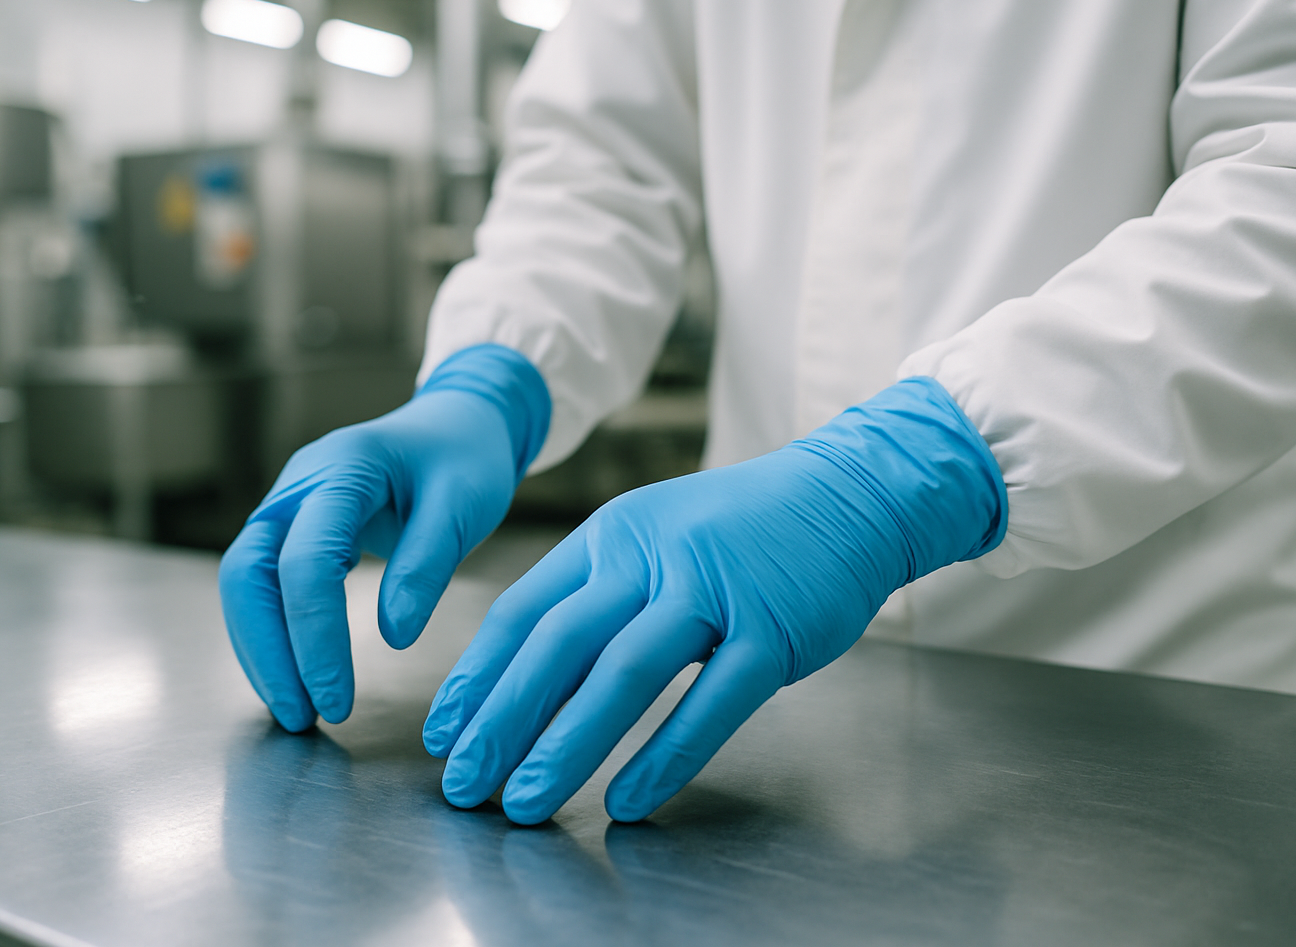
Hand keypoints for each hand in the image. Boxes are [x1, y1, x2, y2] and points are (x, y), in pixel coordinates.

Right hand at [218, 344, 550, 731]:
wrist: (459, 422)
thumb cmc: (463, 457)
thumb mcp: (462, 505)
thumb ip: (426, 566)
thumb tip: (394, 635)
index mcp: (341, 469)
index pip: (305, 562)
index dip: (315, 636)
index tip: (338, 698)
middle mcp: (297, 486)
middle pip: (248, 576)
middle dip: (268, 653)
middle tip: (301, 718)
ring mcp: (287, 506)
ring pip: (245, 585)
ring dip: (263, 650)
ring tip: (297, 712)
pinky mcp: (292, 530)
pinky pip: (265, 586)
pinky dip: (274, 634)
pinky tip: (296, 678)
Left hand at [422, 377, 1006, 823]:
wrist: (850, 492)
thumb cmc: (743, 530)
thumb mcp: (656, 536)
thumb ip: (598, 592)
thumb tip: (529, 673)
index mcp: (613, 536)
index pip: (525, 610)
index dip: (479, 676)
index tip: (445, 734)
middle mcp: (653, 557)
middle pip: (559, 645)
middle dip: (502, 721)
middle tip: (464, 785)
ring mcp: (714, 591)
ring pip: (624, 674)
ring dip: (567, 744)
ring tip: (525, 802)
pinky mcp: (771, 629)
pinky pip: (710, 702)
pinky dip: (665, 755)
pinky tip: (628, 800)